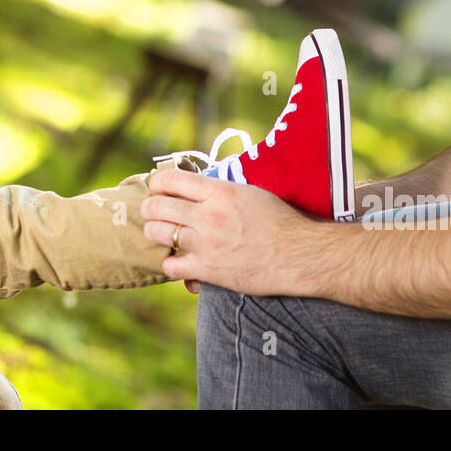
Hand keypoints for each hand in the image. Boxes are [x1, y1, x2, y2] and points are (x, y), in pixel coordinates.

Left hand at [140, 170, 326, 297]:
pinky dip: (170, 263)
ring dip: (155, 233)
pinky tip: (177, 261)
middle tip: (151, 212)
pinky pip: (171, 266)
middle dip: (149, 209)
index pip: (171, 181)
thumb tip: (197, 187)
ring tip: (159, 233)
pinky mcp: (209, 270)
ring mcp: (206, 244)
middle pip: (157, 207)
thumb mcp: (249, 193)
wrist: (300, 254)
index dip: (157, 184)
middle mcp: (208, 215)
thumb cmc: (280, 221)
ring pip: (159, 234)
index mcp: (219, 192)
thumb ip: (220, 190)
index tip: (157, 189)